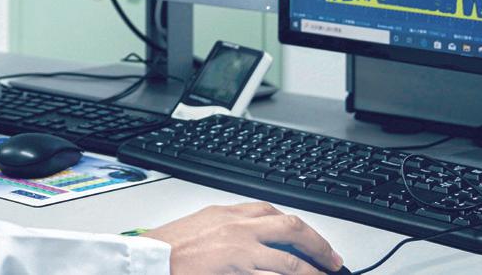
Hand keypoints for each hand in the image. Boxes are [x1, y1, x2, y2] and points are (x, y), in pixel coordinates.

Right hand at [143, 201, 343, 273]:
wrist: (147, 259)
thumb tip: (255, 234)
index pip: (275, 214)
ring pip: (290, 262)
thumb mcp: (204, 224)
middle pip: (292, 231)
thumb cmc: (169, 246)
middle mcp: (240, 229)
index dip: (301, 228)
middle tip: (334, 262)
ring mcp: (240, 253)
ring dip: (311, 272)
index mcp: (231, 214)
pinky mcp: (236, 274)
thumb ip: (231, 226)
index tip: (313, 241)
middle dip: (318, 246)